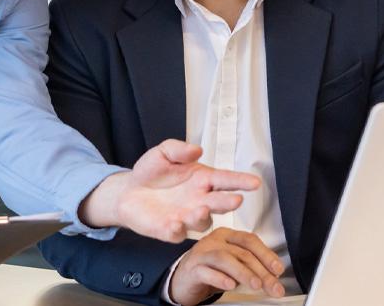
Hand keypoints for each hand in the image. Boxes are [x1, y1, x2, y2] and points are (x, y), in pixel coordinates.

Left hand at [80, 139, 260, 241]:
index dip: (241, 181)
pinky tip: (174, 223)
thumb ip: (179, 149)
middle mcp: (200, 200)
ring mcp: (187, 217)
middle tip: (236, 200)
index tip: (255, 182)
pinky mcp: (170, 230)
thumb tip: (197, 149)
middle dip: (228, 202)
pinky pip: (177, 233)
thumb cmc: (151, 172)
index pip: (226, 180)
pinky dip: (177, 230)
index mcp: (203, 180)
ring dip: (203, 216)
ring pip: (202, 221)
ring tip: (201, 208)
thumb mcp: (163, 153)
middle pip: (219, 203)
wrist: (128, 191)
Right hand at [169, 228, 285, 305]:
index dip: (266, 254)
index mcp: (226, 236)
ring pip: (224, 259)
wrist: (182, 280)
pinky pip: (206, 271)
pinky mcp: (192, 269)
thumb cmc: (210, 270)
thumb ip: (250, 267)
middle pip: (241, 252)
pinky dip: (220, 278)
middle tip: (273, 286)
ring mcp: (202, 254)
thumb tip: (273, 277)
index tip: (278, 269)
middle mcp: (214, 241)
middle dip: (261, 271)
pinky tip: (230, 285)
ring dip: (244, 272)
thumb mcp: (233, 265)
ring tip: (256, 285)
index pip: (250, 240)